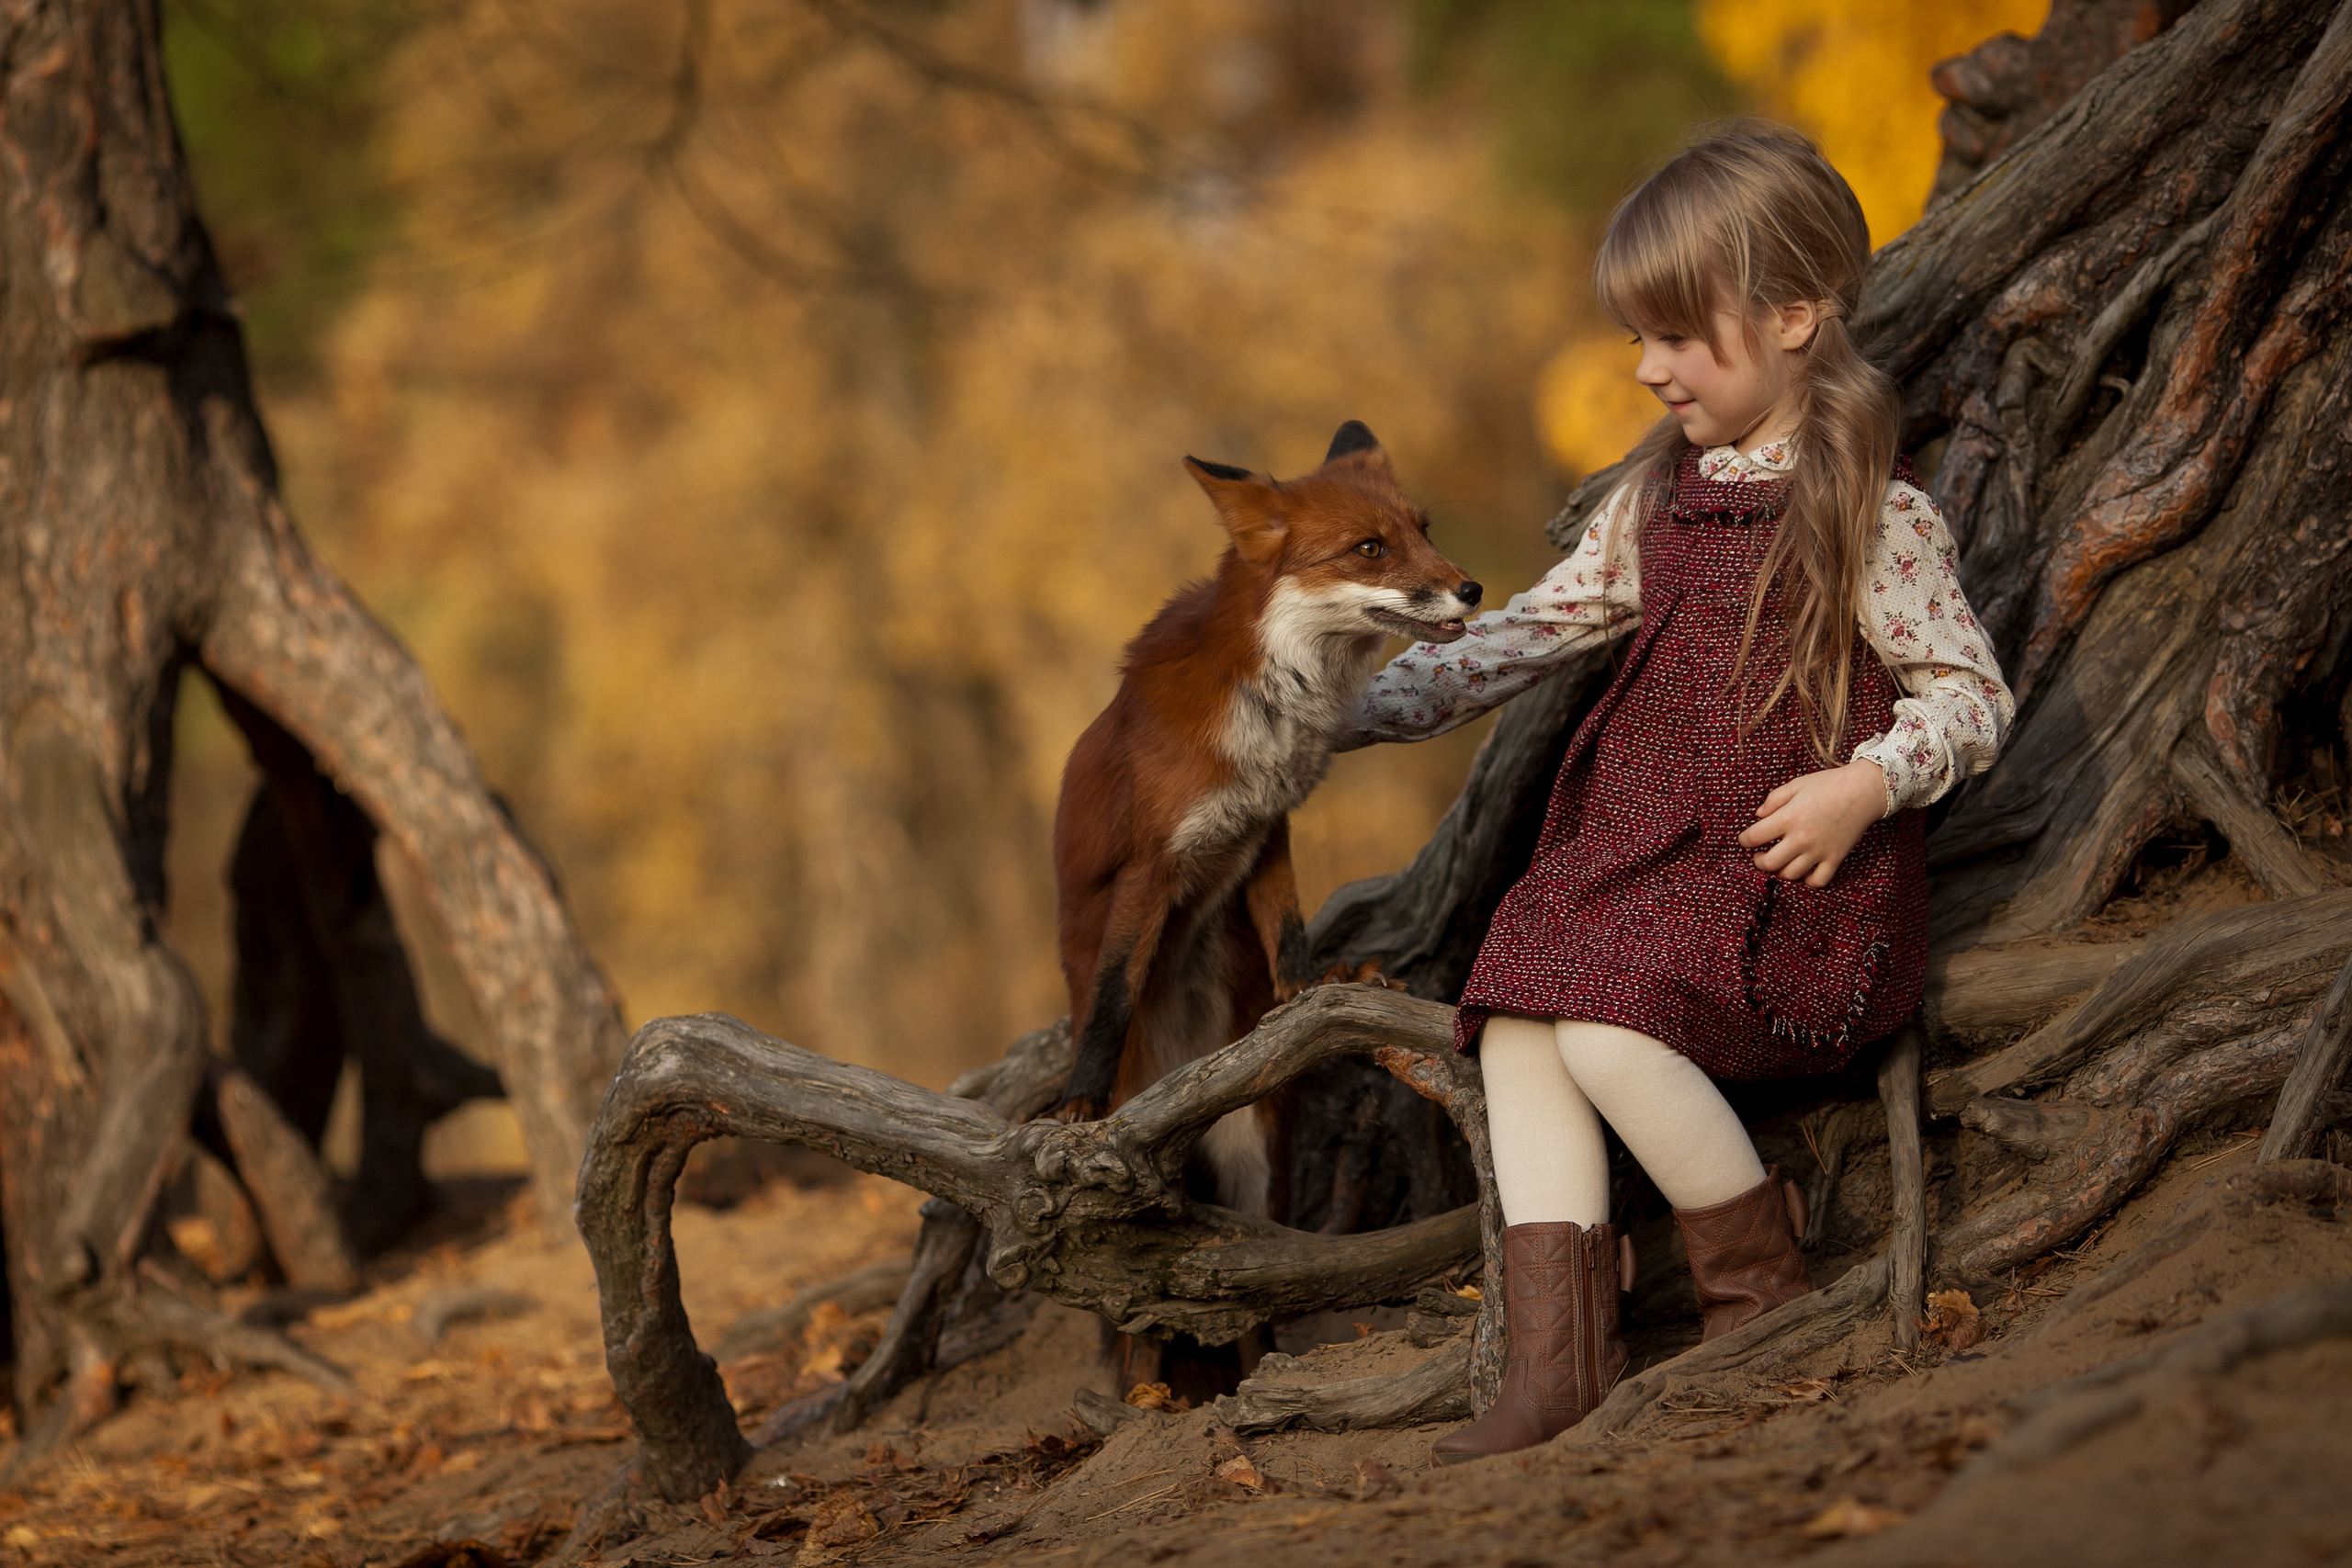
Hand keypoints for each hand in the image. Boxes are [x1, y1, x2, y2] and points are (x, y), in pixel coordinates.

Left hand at [1736, 760, 1886, 887]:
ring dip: (1780, 871)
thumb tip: (1758, 816)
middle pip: (1769, 863)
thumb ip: (1773, 800)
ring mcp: (1819, 850)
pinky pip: (1818, 881)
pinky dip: (1808, 880)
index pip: (1754, 837)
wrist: (1864, 790)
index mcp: (1789, 817)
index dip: (1744, 840)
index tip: (1745, 839)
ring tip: (1781, 862)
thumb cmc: (1828, 784)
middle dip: (1759, 862)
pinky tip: (1804, 870)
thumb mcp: (1796, 785)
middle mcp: (1802, 837)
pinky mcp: (1835, 858)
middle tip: (1760, 856)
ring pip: (1791, 875)